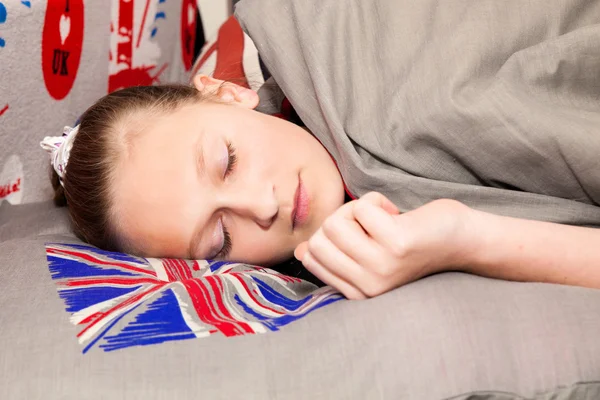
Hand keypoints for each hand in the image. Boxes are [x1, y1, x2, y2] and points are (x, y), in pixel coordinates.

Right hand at [294, 192, 473, 299]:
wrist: (459, 240)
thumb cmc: (409, 242)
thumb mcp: (367, 254)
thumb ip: (335, 255)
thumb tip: (300, 250)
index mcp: (357, 292)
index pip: (311, 256)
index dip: (329, 234)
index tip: (358, 235)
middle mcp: (367, 286)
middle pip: (319, 238)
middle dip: (340, 220)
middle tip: (369, 224)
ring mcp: (381, 267)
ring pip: (335, 222)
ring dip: (358, 209)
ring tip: (383, 219)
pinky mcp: (396, 245)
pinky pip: (361, 207)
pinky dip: (377, 200)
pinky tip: (396, 214)